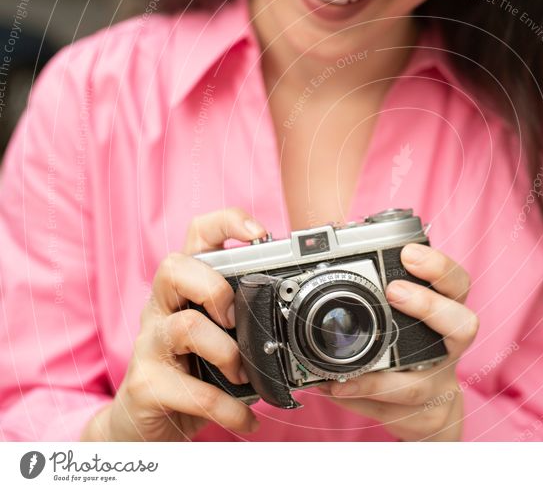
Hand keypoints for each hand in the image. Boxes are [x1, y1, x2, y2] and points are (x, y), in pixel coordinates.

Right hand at [81, 208, 267, 440]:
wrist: (141, 425)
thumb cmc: (189, 372)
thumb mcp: (218, 338)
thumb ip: (245, 320)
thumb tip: (296, 317)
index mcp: (183, 290)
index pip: (197, 236)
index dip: (225, 223)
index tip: (259, 233)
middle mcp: (161, 309)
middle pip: (174, 267)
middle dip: (214, 287)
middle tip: (235, 318)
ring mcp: (149, 346)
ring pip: (184, 326)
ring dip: (226, 352)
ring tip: (244, 375)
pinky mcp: (146, 385)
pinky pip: (194, 391)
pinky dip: (229, 407)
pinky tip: (246, 418)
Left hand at [319, 243, 477, 440]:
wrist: (429, 413)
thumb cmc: (411, 356)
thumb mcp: (403, 323)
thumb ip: (375, 299)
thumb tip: (321, 277)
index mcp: (447, 314)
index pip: (457, 284)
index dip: (439, 267)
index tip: (408, 253)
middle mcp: (450, 349)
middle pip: (464, 325)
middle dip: (429, 306)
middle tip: (394, 291)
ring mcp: (439, 386)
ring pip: (421, 384)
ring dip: (379, 379)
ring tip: (348, 371)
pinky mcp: (423, 418)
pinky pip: (393, 412)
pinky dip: (362, 400)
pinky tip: (339, 390)